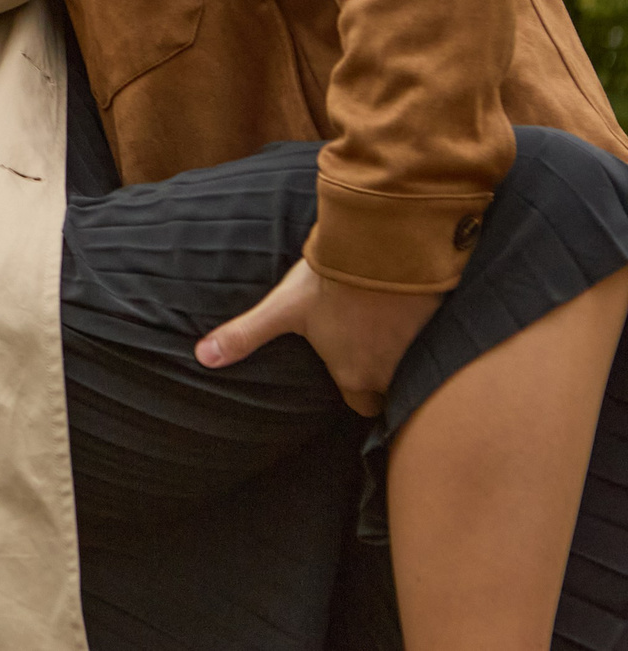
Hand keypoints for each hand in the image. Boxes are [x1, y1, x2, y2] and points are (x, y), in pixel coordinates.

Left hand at [196, 255, 443, 415]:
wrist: (385, 245)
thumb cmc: (330, 280)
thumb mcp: (281, 309)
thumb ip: (244, 335)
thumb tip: (202, 357)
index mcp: (356, 377)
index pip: (361, 405)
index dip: (355, 388)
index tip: (350, 367)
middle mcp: (393, 375)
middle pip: (392, 390)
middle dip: (385, 374)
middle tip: (373, 342)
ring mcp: (424, 354)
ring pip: (419, 368)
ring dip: (409, 352)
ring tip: (394, 325)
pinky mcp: (447, 329)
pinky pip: (444, 344)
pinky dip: (434, 334)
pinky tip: (420, 312)